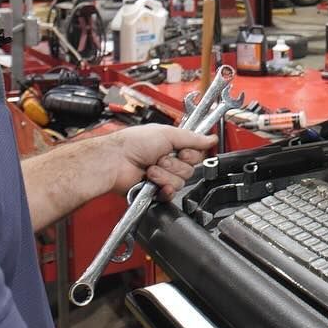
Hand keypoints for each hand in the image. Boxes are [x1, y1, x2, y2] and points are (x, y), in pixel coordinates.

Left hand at [101, 124, 215, 198]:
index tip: (181, 151)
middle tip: (160, 158)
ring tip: (150, 168)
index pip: (195, 154)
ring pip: (180, 182)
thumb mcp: (167, 134)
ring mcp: (162, 176)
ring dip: (165, 175)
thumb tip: (211, 138)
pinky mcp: (155, 190)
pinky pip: (170, 193)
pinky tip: (154, 182)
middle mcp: (168, 161)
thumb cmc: (133, 143)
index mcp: (172, 145)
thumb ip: (192, 138)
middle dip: (174, 165)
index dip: (190, 155)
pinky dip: (163, 188)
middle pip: (190, 169)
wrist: (116, 162)